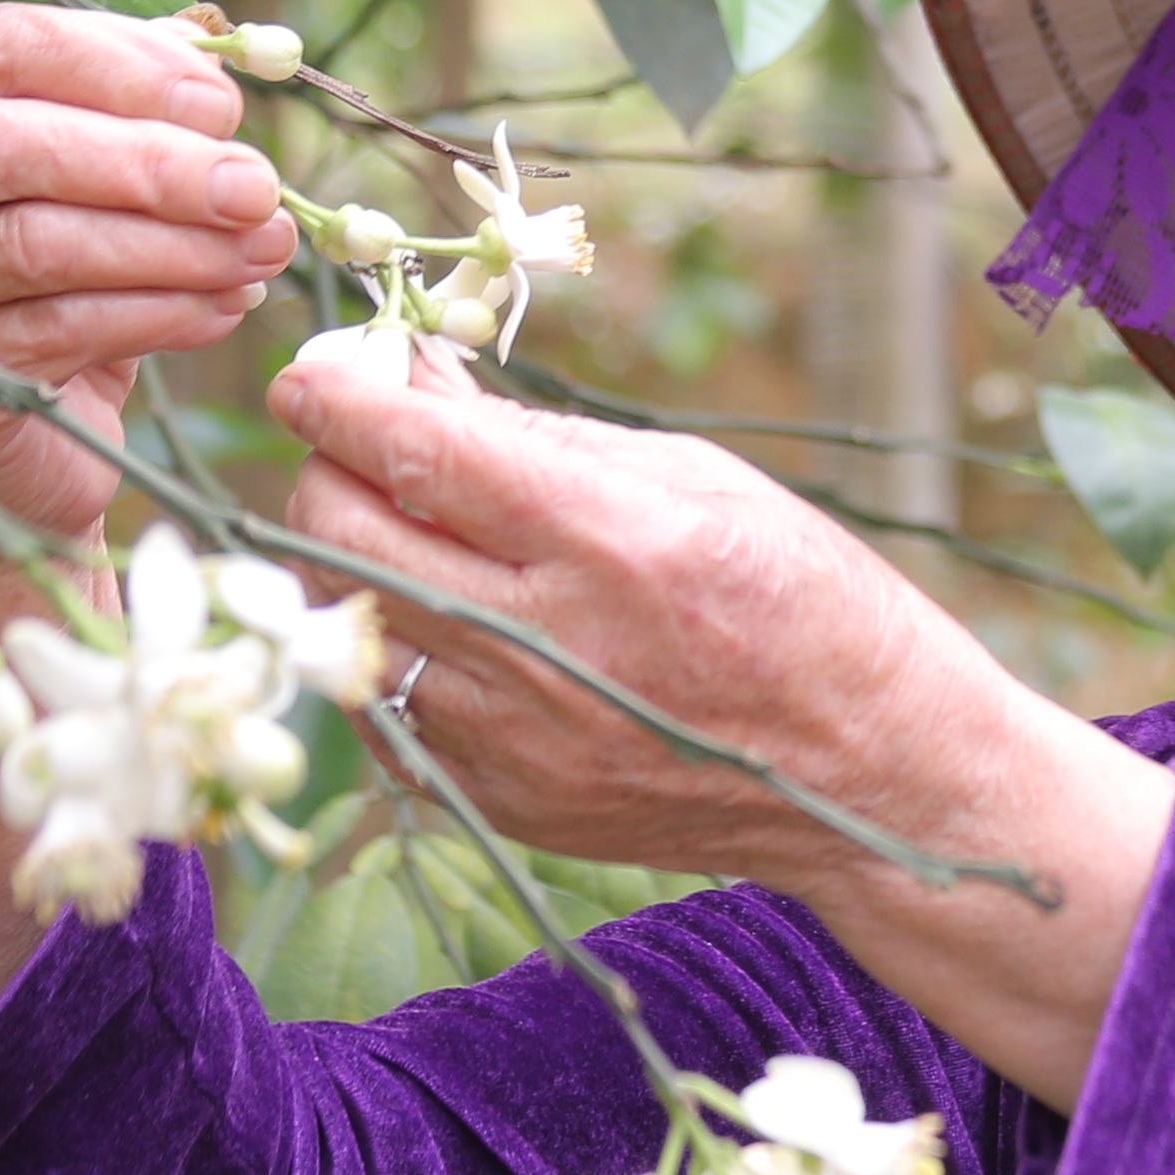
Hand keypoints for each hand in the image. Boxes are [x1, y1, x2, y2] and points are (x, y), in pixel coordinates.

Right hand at [0, 4, 295, 541]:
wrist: (12, 439)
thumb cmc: (50, 279)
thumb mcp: (83, 177)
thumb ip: (127, 107)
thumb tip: (217, 64)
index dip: (117, 65)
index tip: (220, 103)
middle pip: (1, 144)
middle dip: (148, 162)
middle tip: (254, 186)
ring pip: (34, 243)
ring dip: (170, 244)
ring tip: (259, 248)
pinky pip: (54, 331)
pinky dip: (157, 312)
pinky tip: (222, 305)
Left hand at [272, 336, 963, 875]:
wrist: (867, 775)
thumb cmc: (798, 599)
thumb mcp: (696, 479)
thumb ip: (540, 441)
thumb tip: (413, 385)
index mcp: (615, 542)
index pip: (421, 453)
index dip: (339, 399)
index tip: (307, 373)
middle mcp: (550, 647)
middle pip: (346, 540)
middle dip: (322, 471)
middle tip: (347, 444)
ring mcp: (516, 740)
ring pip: (344, 626)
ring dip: (344, 561)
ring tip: (396, 527)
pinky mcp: (501, 801)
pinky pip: (383, 709)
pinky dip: (389, 647)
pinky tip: (443, 620)